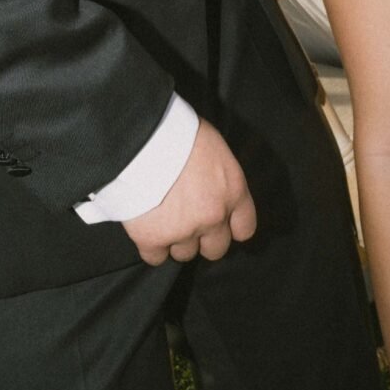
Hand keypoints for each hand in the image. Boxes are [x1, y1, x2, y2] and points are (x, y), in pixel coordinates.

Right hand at [122, 119, 255, 266]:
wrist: (144, 138)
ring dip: (175, 240)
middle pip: (216, 249)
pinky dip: (150, 246)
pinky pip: (155, 257)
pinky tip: (145, 227)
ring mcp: (183, 231)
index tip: (220, 222)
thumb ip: (219, 176)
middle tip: (187, 220)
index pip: (244, 228)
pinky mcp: (152, 238)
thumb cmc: (180, 131)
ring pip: (185, 254)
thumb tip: (212, 185)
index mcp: (233, 192)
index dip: (230, 227)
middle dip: (203, 239)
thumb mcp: (214, 147)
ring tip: (162, 218)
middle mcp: (213, 217)